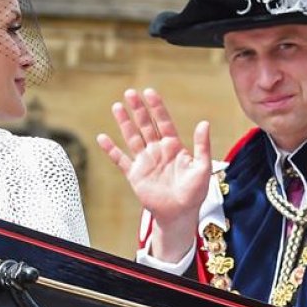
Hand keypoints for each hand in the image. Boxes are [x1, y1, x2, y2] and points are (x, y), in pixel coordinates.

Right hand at [97, 88, 210, 259]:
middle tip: (130, 92)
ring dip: (124, 123)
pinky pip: (121, 160)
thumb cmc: (194, 192)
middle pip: (146, 125)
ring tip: (116, 106)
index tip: (149, 92)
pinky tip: (102, 138)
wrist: (180, 214)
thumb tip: (204, 123)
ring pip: (132, 137)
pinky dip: (111, 150)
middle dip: (138, 109)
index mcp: (174, 146)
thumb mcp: (202, 167)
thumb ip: (202, 145)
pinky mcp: (135, 174)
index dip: (156, 107)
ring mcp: (145, 161)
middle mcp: (158, 150)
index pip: (164, 122)